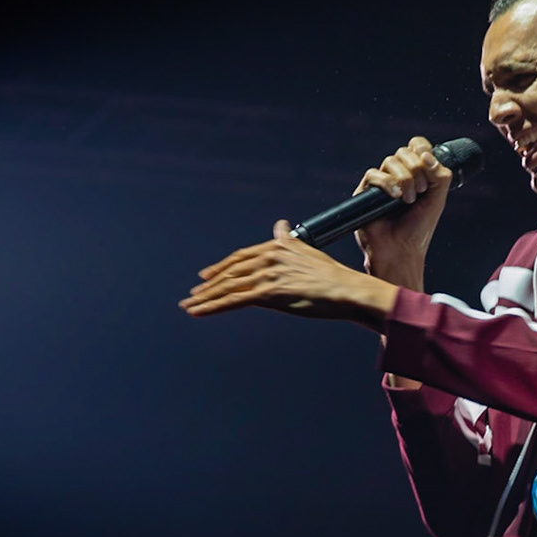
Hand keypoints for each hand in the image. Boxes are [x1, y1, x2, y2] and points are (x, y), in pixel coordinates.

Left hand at [182, 220, 399, 325]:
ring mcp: (267, 274)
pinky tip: (199, 312)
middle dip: (209, 283)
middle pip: (230, 272)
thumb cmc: (332, 277)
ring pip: (228, 287)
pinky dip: (212, 307)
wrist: (346, 290)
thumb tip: (279, 224)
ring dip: (206, 297)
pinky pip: (233, 300)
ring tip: (190, 305)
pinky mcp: (268, 293)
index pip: (241, 257)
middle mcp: (268, 257)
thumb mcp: (306, 251)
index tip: (207, 275)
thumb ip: (287, 241)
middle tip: (193, 293)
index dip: (222, 267)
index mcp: (277, 247)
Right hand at [354, 136, 452, 287]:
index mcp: (415, 174)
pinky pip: (373, 175)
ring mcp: (381, 183)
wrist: (401, 250)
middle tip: (420, 192)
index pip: (417, 146)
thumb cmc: (419, 229)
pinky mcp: (365, 192)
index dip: (422, 149)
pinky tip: (395, 197)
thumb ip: (440, 175)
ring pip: (390, 161)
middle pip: (404, 152)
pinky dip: (387, 183)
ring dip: (404, 179)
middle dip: (416, 170)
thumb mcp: (438, 199)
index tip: (428, 165)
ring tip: (407, 201)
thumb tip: (425, 154)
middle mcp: (397, 175)